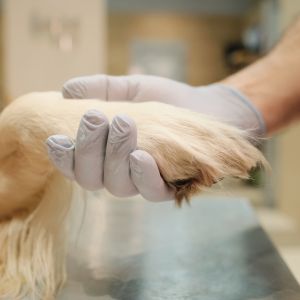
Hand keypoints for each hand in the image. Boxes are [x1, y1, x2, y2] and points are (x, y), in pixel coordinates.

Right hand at [46, 75, 264, 200]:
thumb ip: (101, 89)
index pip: (76, 165)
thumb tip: (66, 91)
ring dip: (115, 155)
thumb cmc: (164, 101)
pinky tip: (141, 156)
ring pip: (117, 185)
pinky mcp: (169, 187)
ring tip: (123, 122)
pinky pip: (151, 191)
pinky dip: (143, 174)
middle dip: (89, 148)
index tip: (56, 138)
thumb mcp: (130, 89)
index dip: (63, 157)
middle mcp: (119, 173)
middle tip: (95, 116)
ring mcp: (143, 182)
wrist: (204, 108)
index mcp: (104, 155)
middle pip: (92, 178)